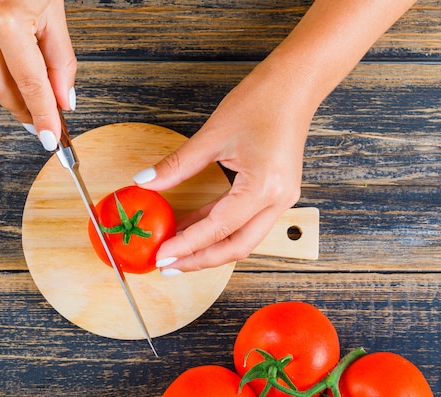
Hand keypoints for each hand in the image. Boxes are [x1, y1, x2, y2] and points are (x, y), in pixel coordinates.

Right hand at [0, 0, 76, 149]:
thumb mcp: (55, 12)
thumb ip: (61, 61)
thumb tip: (63, 100)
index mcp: (6, 19)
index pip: (29, 83)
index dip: (42, 115)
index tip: (50, 138)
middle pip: (1, 88)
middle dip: (26, 111)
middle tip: (45, 128)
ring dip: (15, 93)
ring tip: (37, 104)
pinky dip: (2, 71)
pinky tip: (17, 78)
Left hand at [134, 56, 314, 273]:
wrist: (295, 85)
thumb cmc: (262, 102)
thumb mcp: (213, 136)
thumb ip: (177, 166)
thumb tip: (145, 182)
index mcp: (264, 188)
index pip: (217, 229)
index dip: (185, 246)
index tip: (160, 255)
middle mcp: (278, 200)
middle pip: (236, 247)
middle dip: (200, 260)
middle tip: (167, 266)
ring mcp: (281, 199)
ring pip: (242, 238)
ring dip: (209, 247)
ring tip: (176, 251)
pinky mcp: (276, 193)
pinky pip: (245, 221)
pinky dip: (219, 229)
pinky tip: (193, 228)